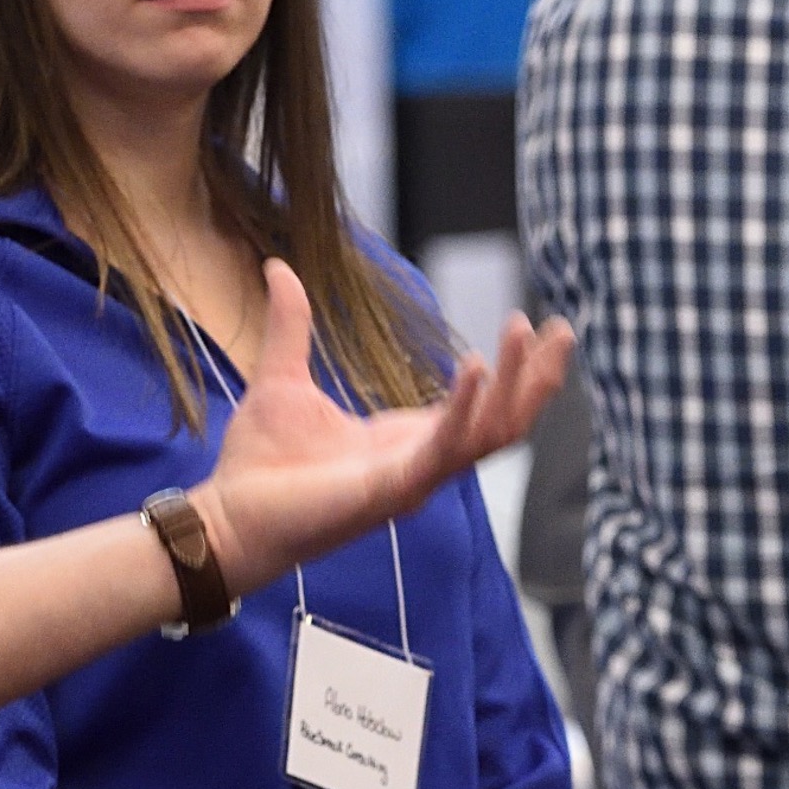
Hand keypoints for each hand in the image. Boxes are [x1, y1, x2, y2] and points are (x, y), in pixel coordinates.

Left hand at [194, 263, 574, 589]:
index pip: (482, 406)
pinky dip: (463, 410)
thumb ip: (291, 325)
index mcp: (406, 439)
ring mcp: (411, 479)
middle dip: (536, 378)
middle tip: (562, 328)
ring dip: (514, 386)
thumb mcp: (281, 377)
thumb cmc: (258, 464)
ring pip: (488, 435)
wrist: (226, 518)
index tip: (532, 324)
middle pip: (504, 422)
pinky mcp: (390, 491)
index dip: (514, 371)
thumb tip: (279, 270)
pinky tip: (477, 368)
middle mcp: (420, 462)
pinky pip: (443, 450)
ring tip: (526, 333)